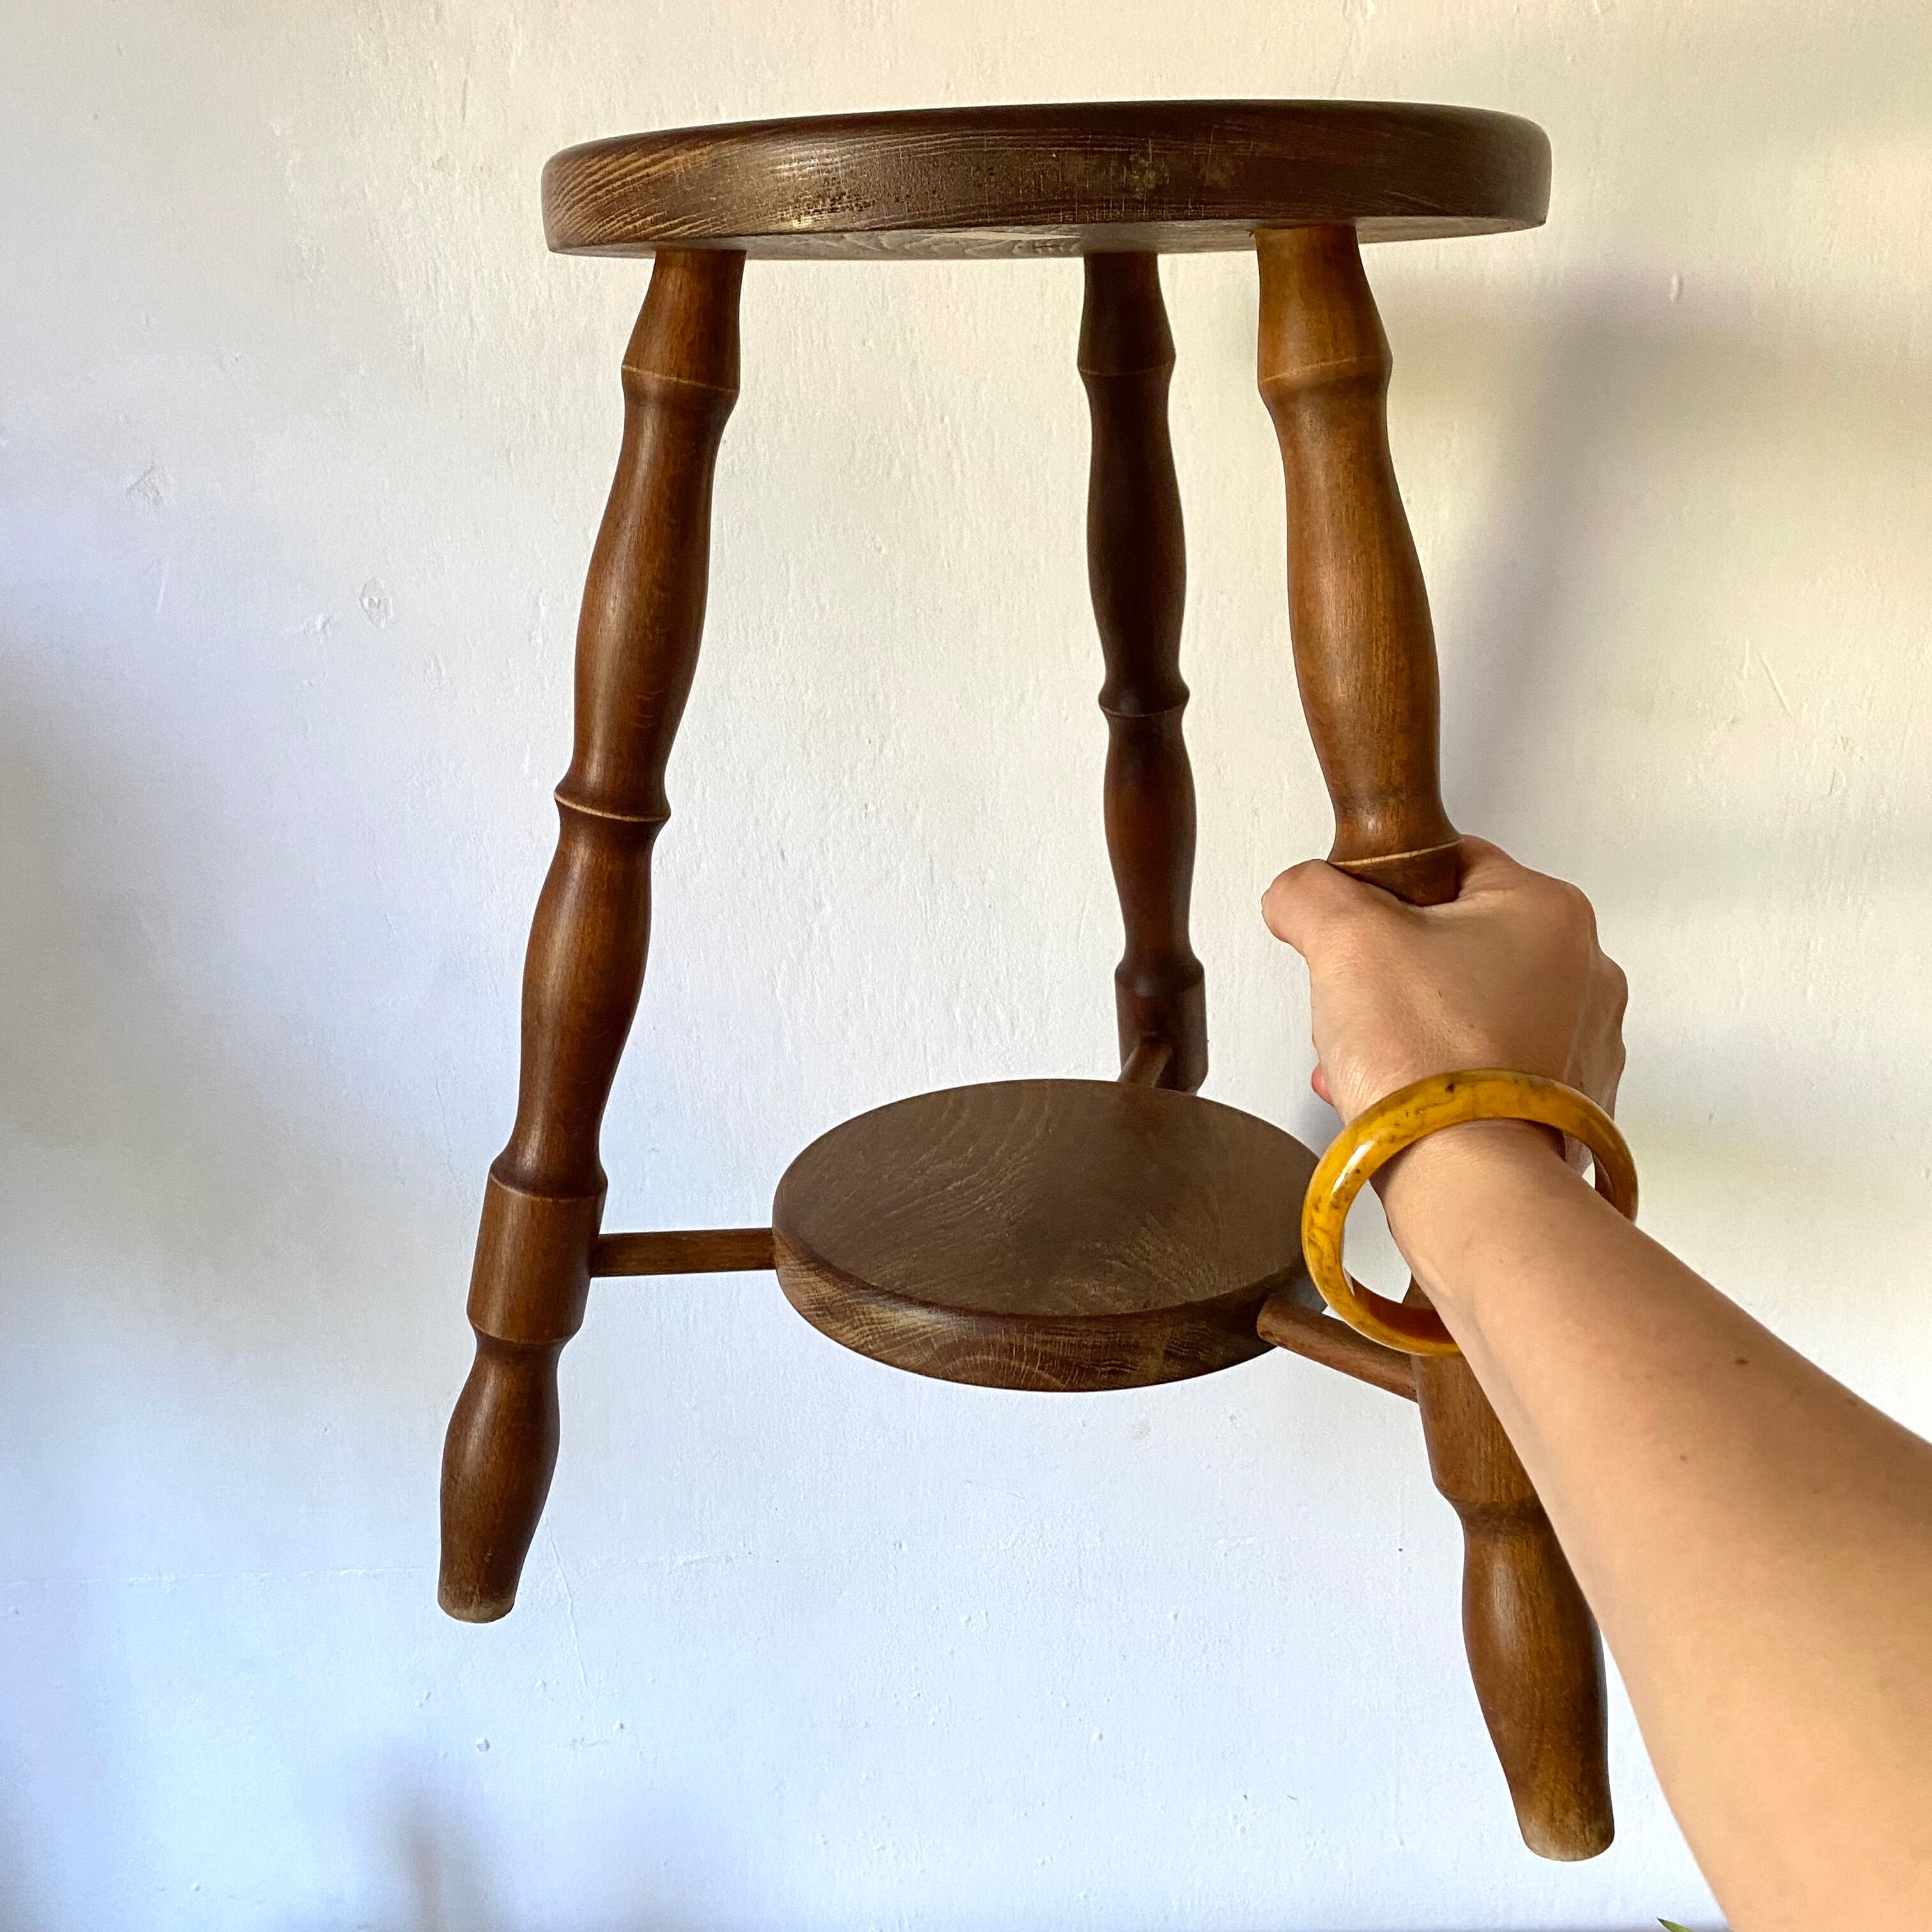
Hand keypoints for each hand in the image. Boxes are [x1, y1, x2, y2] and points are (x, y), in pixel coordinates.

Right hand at [1260, 837, 1627, 1126]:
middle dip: (1394, 972)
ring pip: (1470, 1011)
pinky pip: (1489, 1072)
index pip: (1450, 861)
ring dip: (1411, 1029)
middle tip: (1361, 1001)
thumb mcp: (1343, 936)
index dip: (1385, 890)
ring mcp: (1583, 1045)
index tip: (1355, 926)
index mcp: (1550, 910)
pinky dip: (1440, 1079)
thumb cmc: (1430, 1063)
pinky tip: (1398, 1097)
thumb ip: (1310, 892)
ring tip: (1371, 1058)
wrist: (1470, 1185)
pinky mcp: (1568, 1108)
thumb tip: (1298, 893)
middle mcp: (1585, 972)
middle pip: (1457, 942)